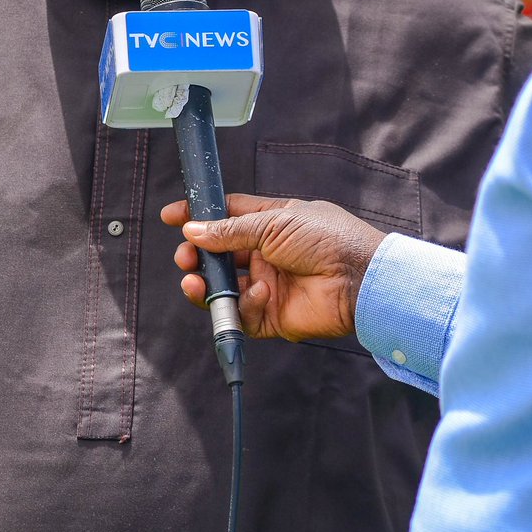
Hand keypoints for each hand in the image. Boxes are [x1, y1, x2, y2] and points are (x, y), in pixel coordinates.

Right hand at [160, 195, 385, 341]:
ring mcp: (268, 284)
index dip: (199, 216)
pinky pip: (244, 314)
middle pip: (219, 255)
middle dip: (197, 255)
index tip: (172, 216)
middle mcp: (267, 253)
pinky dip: (245, 304)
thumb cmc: (327, 239)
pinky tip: (260, 292)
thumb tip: (194, 230)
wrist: (359, 279)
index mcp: (271, 222)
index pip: (226, 216)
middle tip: (185, 257)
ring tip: (194, 281)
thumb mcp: (275, 222)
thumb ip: (231, 230)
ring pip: (224, 288)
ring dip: (206, 285)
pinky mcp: (273, 315)